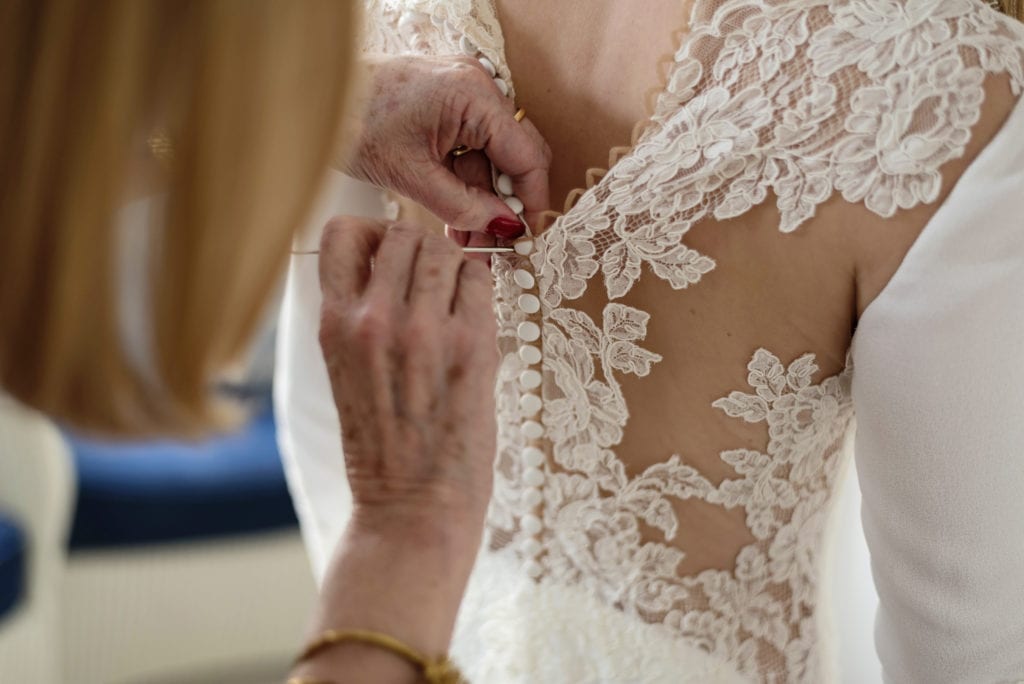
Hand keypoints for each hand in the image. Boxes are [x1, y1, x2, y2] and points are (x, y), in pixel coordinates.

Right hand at [317, 216, 498, 542]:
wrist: (411, 510)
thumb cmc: (382, 447)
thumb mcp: (347, 372)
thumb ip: (362, 316)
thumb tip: (398, 263)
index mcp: (334, 324)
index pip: (341, 231)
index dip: (370, 233)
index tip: (388, 255)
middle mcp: (373, 319)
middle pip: (404, 232)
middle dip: (422, 248)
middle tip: (433, 281)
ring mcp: (424, 331)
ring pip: (446, 249)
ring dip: (455, 266)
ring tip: (456, 302)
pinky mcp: (471, 347)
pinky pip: (481, 281)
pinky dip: (480, 289)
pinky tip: (475, 319)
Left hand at [344, 54, 550, 239]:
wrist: (312, 99)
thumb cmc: (352, 123)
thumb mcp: (412, 177)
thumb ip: (463, 207)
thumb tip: (504, 227)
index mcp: (473, 96)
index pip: (527, 155)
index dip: (530, 201)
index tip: (524, 236)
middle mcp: (476, 87)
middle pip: (515, 155)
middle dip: (505, 203)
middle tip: (494, 243)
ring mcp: (462, 94)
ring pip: (492, 159)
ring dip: (482, 200)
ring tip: (466, 241)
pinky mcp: (447, 104)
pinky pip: (471, 149)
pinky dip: (466, 183)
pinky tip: (455, 218)